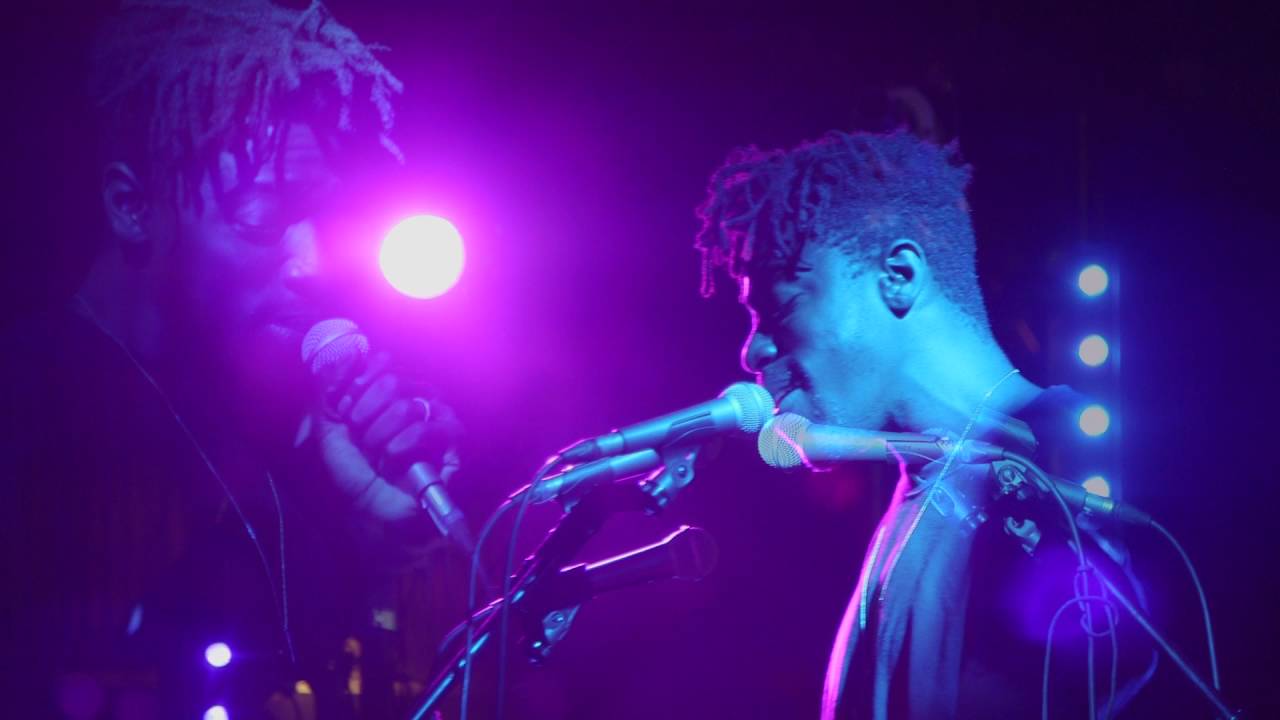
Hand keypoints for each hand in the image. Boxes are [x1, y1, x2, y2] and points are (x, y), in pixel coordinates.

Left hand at [309, 351, 461, 521]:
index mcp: (391, 389)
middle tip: (361, 438)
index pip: (380, 364)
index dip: (357, 388)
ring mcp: (436, 415)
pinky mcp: (452, 439)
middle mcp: (416, 396)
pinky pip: (427, 429)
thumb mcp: (328, 426)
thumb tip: (348, 352)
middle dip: (366, 415)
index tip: (345, 415)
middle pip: (391, 382)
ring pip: (406, 406)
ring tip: (377, 455)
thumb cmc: (350, 469)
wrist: (368, 510)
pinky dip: (402, 445)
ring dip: (381, 435)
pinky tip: (392, 459)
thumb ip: (331, 387)